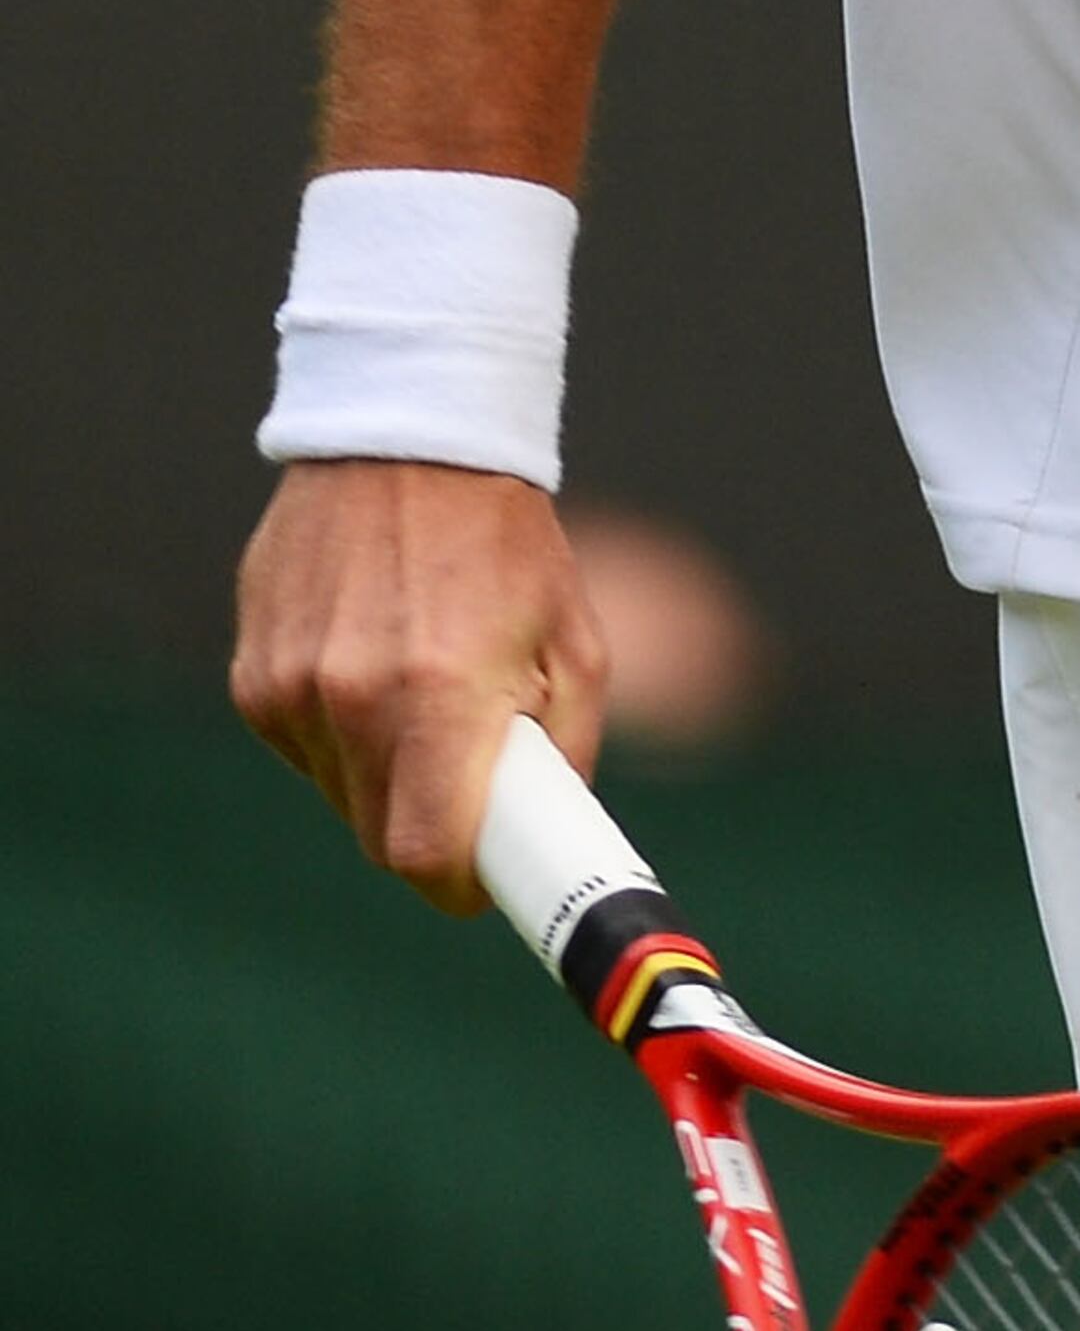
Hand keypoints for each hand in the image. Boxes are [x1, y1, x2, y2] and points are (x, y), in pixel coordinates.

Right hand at [230, 460, 606, 906]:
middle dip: (433, 831)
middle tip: (475, 787)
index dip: (462, 886)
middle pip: (381, 839)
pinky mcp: (252, 675)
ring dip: (387, 778)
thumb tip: (553, 837)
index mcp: (438, 696)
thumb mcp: (576, 647)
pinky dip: (344, 736)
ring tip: (426, 696)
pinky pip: (303, 749)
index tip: (487, 880)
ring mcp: (289, 686)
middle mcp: (350, 698)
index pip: (425, 856)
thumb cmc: (507, 547)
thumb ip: (566, 754)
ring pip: (341, 796)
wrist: (407, 444)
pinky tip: (375, 668)